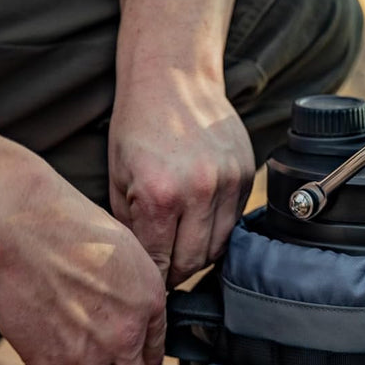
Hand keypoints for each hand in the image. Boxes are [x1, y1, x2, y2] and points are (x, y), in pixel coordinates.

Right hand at [0, 170, 166, 364]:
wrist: (28, 225)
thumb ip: (140, 296)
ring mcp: (86, 351)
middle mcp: (124, 335)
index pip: (153, 362)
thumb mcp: (131, 255)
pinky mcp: (45, 358)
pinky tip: (45, 364)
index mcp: (149, 307)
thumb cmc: (74, 229)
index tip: (120, 358)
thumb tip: (140, 323)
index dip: (135, 363)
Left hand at [108, 69, 254, 287]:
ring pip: (218, 247)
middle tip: (164, 275)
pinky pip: (234, 223)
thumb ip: (130, 225)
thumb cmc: (137, 125)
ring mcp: (227, 183)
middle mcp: (199, 191)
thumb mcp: (118, 178)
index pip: (159, 262)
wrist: (173, 77)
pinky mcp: (246, 174)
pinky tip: (199, 225)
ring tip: (181, 250)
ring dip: (199, 256)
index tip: (148, 287)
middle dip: (176, 273)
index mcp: (159, 195)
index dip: (152, 280)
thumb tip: (142, 266)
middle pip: (193, 262)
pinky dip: (217, 231)